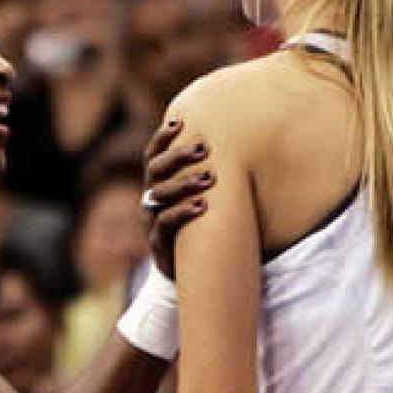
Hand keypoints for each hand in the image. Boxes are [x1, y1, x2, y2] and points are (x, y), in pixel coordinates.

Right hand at [142, 119, 212, 277]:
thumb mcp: (202, 198)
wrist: (192, 270)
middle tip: (203, 148)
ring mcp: (152, 221)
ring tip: (209, 177)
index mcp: (158, 184)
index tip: (178, 122)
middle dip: (177, 156)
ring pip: (159, 194)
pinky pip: (165, 224)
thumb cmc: (202, 225)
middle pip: (155, 170)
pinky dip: (182, 213)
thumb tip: (240, 142)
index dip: (162, 138)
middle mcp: (151, 199)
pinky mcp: (159, 243)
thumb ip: (209, 174)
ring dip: (184, 183)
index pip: (153, 155)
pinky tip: (202, 206)